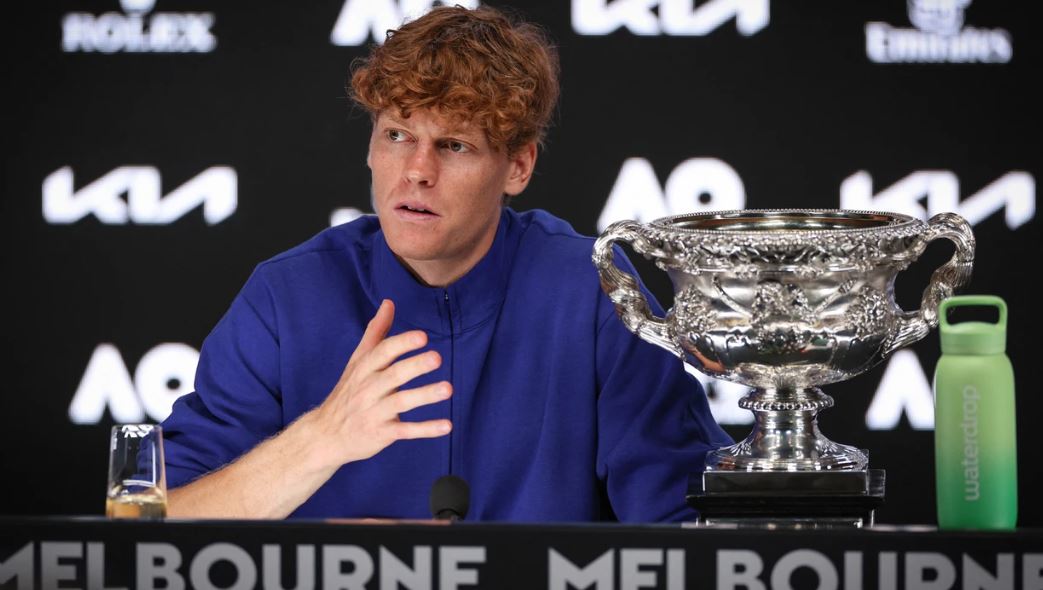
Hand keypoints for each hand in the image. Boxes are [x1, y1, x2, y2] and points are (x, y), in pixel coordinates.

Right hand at [304, 299, 451, 467]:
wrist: (325, 434)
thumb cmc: (348, 392)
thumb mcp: (358, 361)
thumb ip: (376, 332)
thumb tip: (389, 302)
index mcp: (364, 368)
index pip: (382, 352)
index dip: (402, 344)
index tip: (422, 336)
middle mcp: (368, 389)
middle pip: (393, 375)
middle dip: (415, 366)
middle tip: (438, 358)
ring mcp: (374, 412)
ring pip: (400, 402)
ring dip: (424, 395)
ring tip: (448, 389)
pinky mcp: (380, 434)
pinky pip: (405, 431)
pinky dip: (425, 429)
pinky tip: (447, 425)